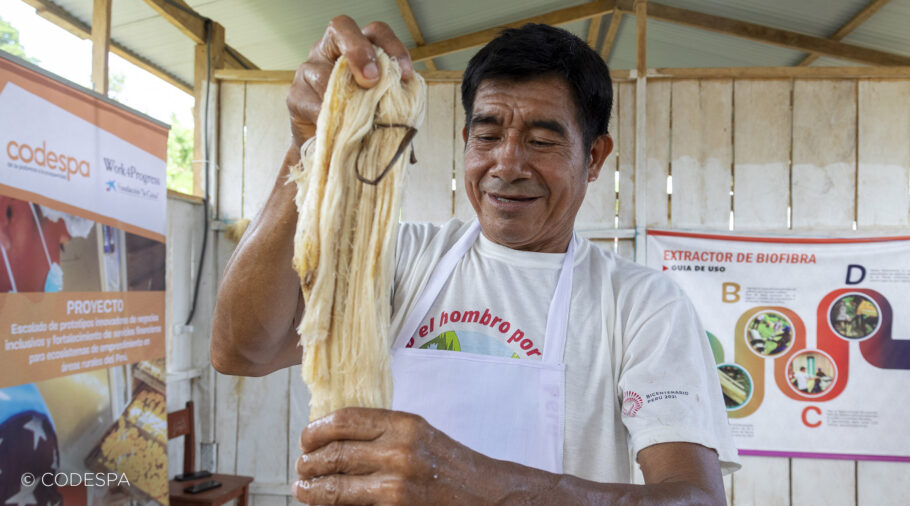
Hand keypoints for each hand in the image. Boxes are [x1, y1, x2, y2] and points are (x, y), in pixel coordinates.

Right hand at [286, 16, 413, 149]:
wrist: (333, 150)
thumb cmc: (362, 122)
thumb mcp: (382, 107)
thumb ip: (392, 96)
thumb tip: (405, 101)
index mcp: (357, 48)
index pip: (376, 31)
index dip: (392, 47)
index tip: (405, 76)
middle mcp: (330, 50)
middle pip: (341, 28)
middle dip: (358, 50)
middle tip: (371, 80)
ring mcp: (309, 70)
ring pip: (324, 73)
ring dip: (345, 98)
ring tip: (359, 120)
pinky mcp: (295, 97)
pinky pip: (312, 104)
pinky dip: (329, 119)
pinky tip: (340, 131)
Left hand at [293, 407, 491, 504]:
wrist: (486, 495)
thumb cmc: (451, 466)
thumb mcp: (420, 435)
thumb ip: (383, 432)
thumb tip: (334, 436)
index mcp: (404, 425)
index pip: (345, 420)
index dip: (316, 429)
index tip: (305, 438)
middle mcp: (398, 452)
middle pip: (334, 454)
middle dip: (308, 463)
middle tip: (300, 467)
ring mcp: (395, 486)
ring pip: (335, 487)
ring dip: (312, 490)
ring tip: (303, 489)